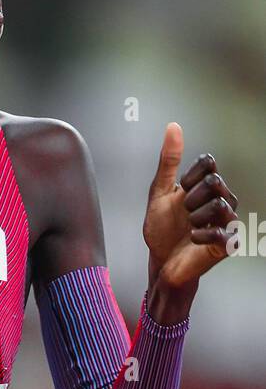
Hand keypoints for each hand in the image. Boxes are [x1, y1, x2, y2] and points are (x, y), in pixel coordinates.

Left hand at [144, 124, 238, 290]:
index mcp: (206, 185)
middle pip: (214, 182)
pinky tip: (193, 240)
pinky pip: (219, 231)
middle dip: (190, 199)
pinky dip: (199, 236)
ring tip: (189, 228)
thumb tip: (173, 127)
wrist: (162, 261)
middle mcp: (222, 199)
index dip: (188, 177)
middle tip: (184, 214)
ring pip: (219, 205)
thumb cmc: (162, 229)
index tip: (179, 192)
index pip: (208, 162)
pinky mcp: (229, 242)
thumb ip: (168, 161)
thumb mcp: (159, 193)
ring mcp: (227, 220)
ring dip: (194, 219)